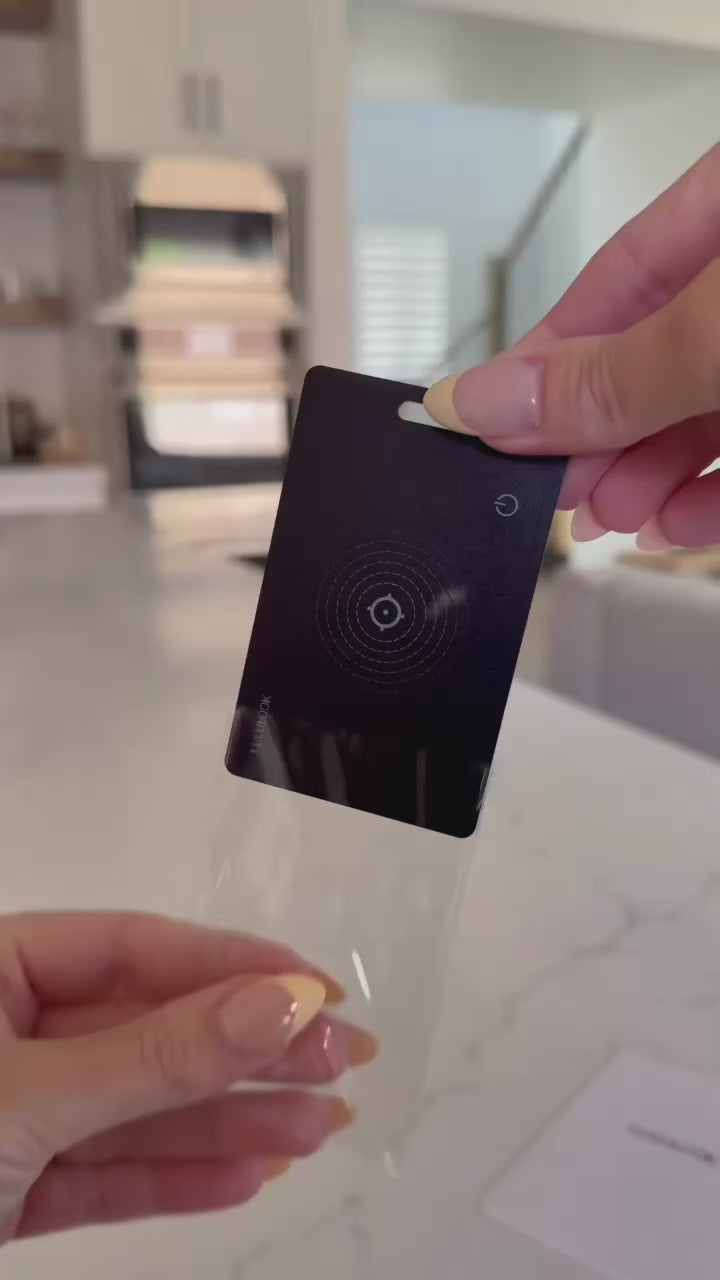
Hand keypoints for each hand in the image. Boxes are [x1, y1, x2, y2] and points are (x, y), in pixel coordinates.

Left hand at [0, 912, 375, 1242]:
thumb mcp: (29, 1095)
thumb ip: (154, 1056)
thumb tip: (279, 1002)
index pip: (134, 947)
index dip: (232, 965)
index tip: (319, 990)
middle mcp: (8, 1030)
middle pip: (148, 1030)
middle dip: (246, 1052)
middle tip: (342, 1062)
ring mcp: (11, 1113)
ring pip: (138, 1109)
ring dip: (230, 1123)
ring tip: (323, 1127)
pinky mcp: (10, 1191)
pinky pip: (106, 1175)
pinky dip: (174, 1179)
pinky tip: (249, 1174)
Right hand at [424, 143, 719, 549]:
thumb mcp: (716, 335)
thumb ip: (611, 376)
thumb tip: (483, 402)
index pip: (611, 282)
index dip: (544, 360)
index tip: (487, 424)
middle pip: (649, 361)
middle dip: (596, 440)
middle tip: (551, 491)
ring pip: (696, 416)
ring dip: (644, 480)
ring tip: (611, 519)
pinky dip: (709, 500)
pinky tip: (672, 527)